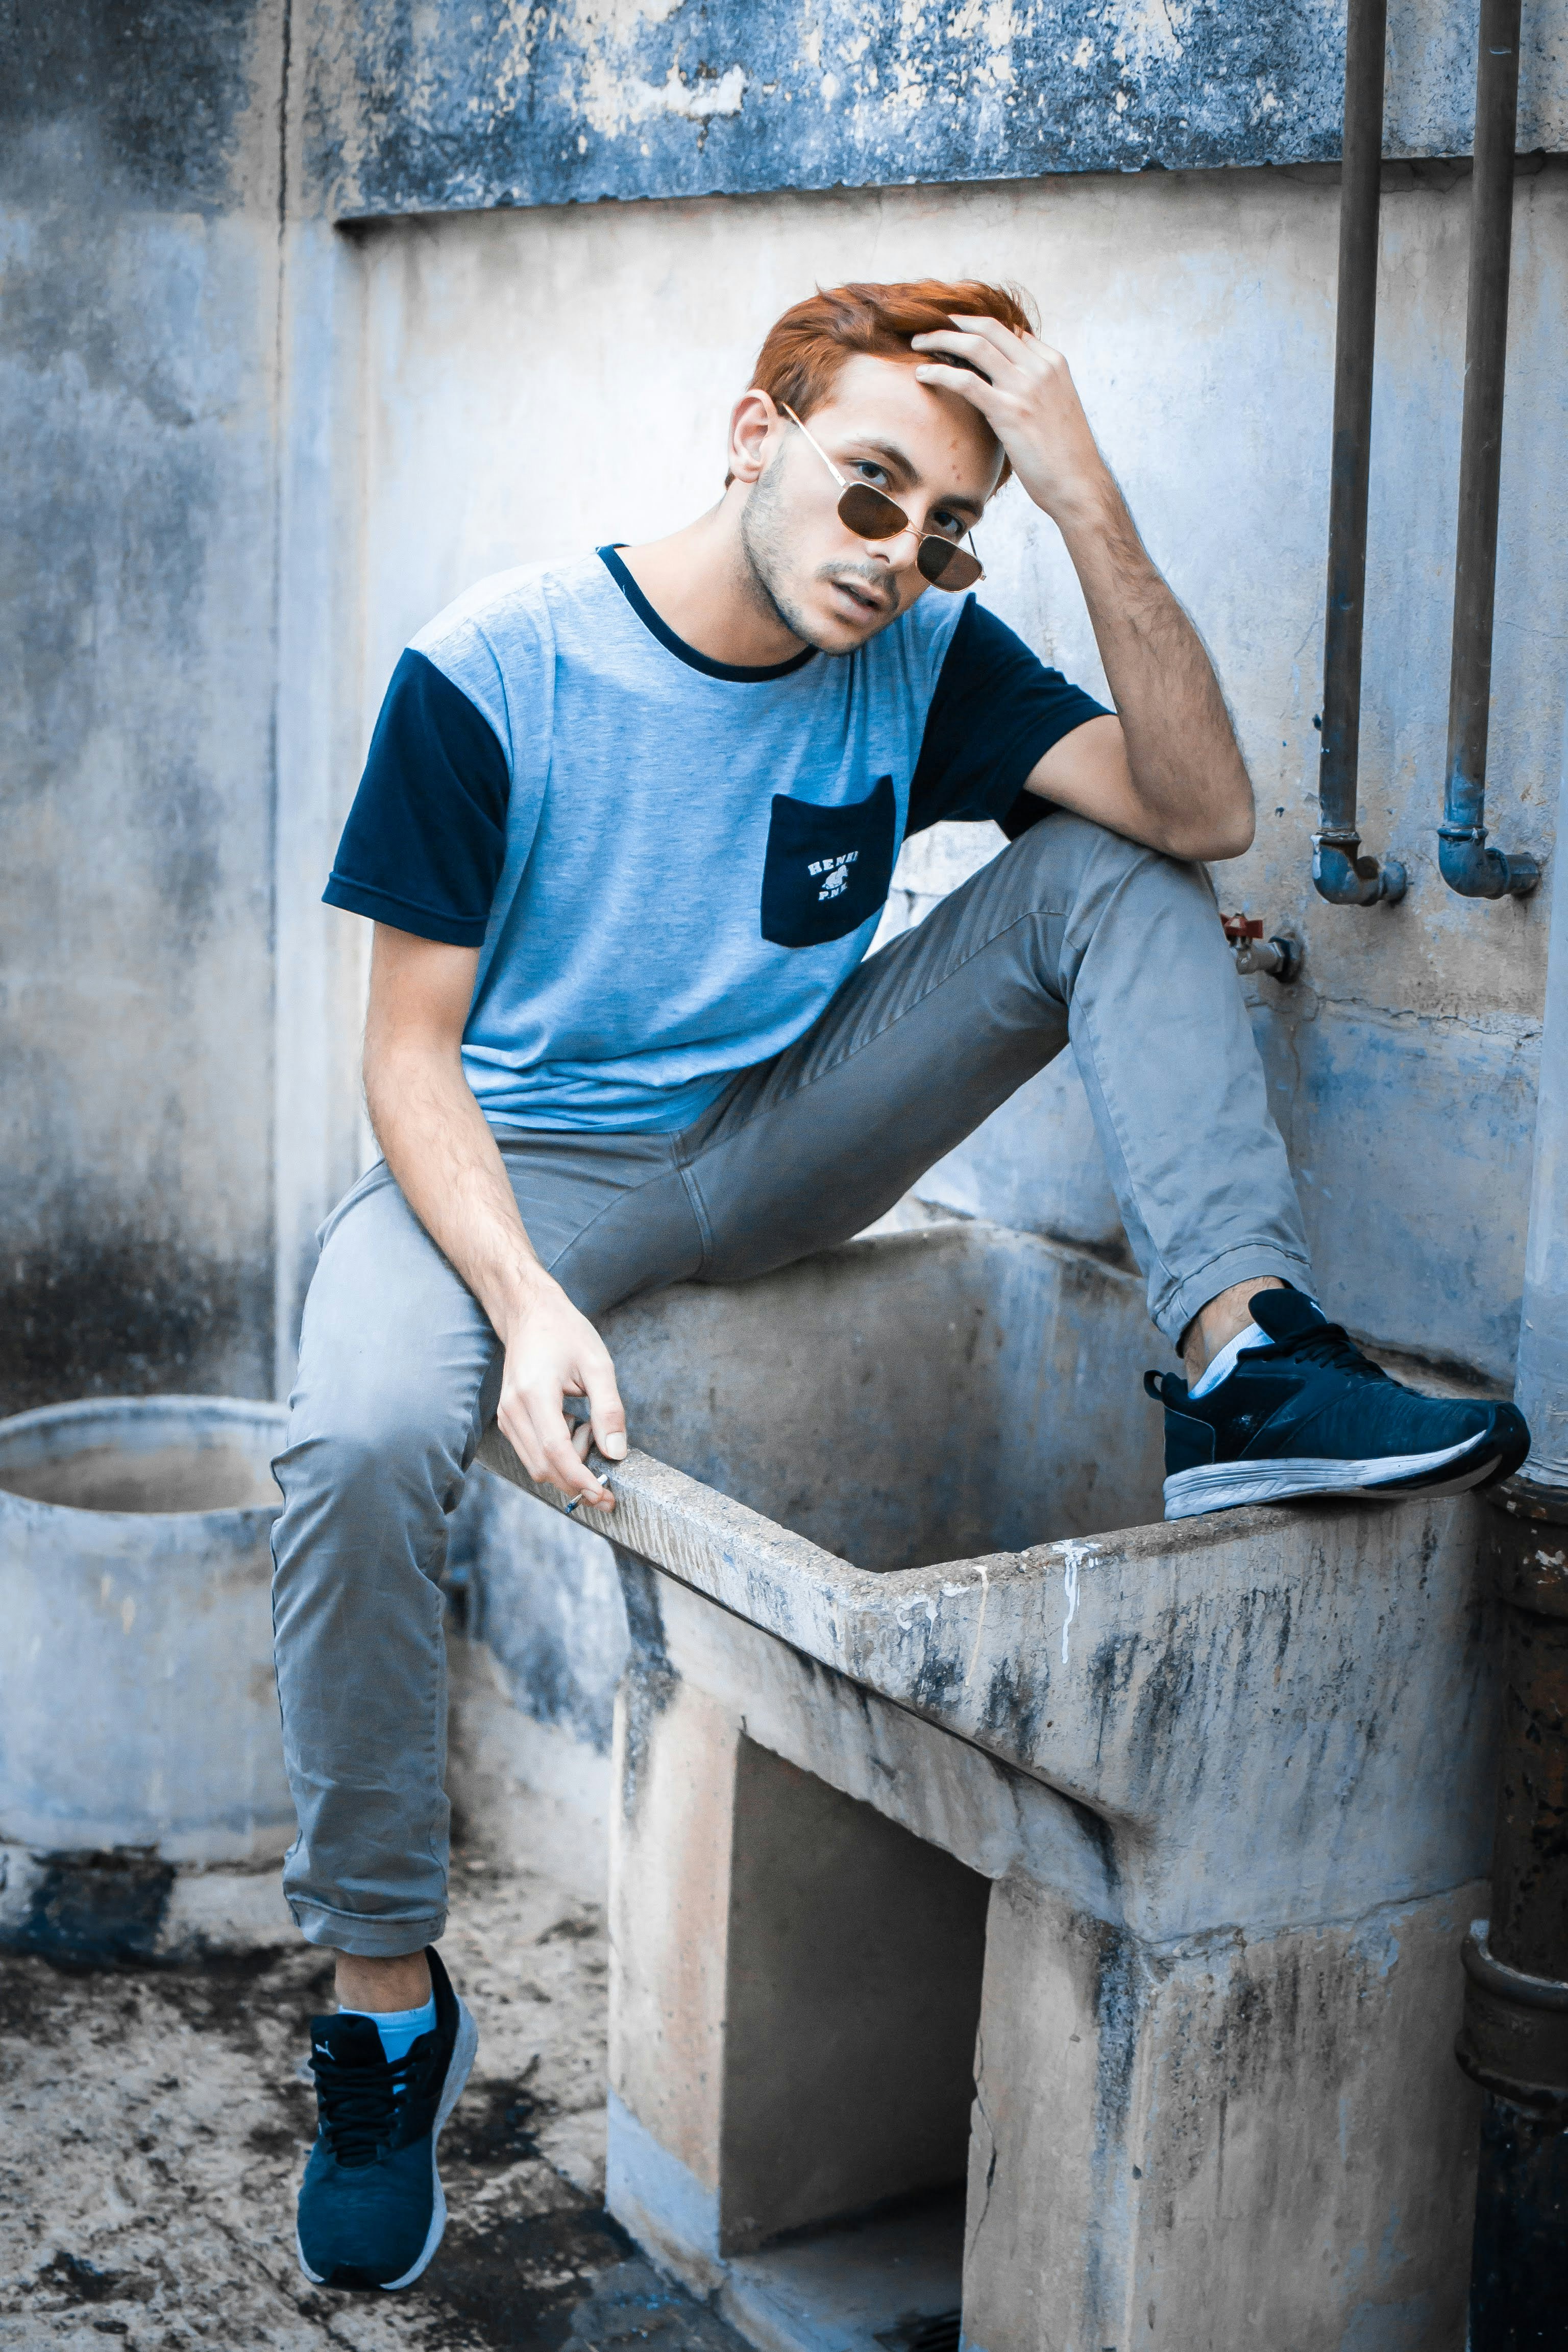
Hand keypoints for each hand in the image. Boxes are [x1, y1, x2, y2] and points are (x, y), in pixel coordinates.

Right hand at [495, 1272, 626, 1511]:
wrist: (530, 1313)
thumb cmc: (566, 1334)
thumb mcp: (598, 1365)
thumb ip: (609, 1410)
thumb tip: (616, 1454)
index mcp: (534, 1394)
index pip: (555, 1453)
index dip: (581, 1480)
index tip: (605, 1495)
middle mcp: (513, 1410)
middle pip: (543, 1468)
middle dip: (577, 1480)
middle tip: (606, 1462)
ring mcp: (506, 1416)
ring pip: (536, 1466)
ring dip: (568, 1465)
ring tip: (588, 1427)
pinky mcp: (508, 1419)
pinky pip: (532, 1453)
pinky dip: (557, 1454)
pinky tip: (573, 1426)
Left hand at [910, 316, 1110, 527]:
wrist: (1080, 485)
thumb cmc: (1066, 456)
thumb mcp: (1056, 408)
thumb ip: (1035, 389)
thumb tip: (1006, 386)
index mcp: (1053, 363)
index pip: (1011, 330)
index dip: (979, 326)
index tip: (956, 331)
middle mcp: (1040, 367)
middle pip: (990, 327)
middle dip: (955, 322)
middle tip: (931, 326)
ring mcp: (1025, 387)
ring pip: (975, 346)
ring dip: (941, 338)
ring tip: (918, 342)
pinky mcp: (1009, 411)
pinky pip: (966, 381)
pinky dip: (939, 373)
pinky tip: (922, 374)